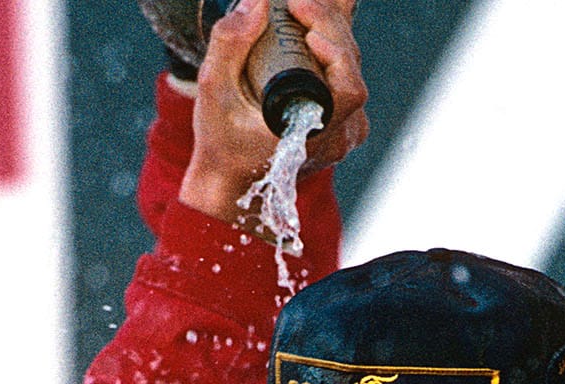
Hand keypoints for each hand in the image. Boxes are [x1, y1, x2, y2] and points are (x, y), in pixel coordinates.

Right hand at [179, 0, 369, 224]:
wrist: (230, 185)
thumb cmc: (220, 144)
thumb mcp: (213, 91)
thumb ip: (230, 43)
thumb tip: (259, 1)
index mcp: (312, 134)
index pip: (349, 88)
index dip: (338, 51)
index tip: (306, 27)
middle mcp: (337, 137)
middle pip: (351, 68)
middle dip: (328, 24)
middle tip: (297, 2)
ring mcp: (344, 133)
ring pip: (351, 70)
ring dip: (331, 32)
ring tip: (303, 7)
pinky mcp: (343, 126)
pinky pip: (346, 79)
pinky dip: (333, 48)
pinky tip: (315, 27)